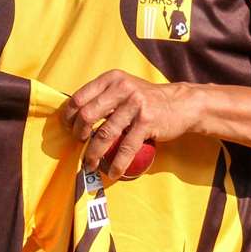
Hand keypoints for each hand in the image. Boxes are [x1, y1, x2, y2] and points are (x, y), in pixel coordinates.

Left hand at [64, 71, 200, 178]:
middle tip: (79, 144)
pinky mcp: (147, 122)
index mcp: (112, 79)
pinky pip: (126, 147)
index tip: (68, 128)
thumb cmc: (147, 99)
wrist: (181, 103)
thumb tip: (75, 118)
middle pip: (87, 115)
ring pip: (104, 134)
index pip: (79, 97)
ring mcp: (135, 104)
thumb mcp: (124, 87)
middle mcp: (122, 88)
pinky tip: (113, 172)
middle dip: (78, 134)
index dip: (69, 116)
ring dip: (93, 153)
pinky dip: (117, 163)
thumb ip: (103, 97)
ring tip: (90, 164)